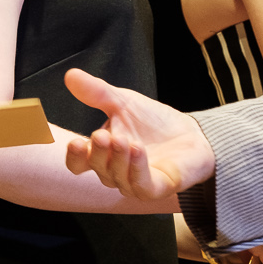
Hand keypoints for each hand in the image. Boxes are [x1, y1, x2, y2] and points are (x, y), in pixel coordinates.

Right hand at [63, 69, 215, 202]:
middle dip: (98, 153)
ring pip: (118, 178)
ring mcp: (135, 183)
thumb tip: (71, 75)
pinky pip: (141, 185)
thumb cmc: (153, 122)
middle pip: (98, 169)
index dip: (74, 156)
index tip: (75, 142)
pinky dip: (137, 169)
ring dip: (118, 159)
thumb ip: (97, 93)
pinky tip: (137, 150)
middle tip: (101, 135)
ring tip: (123, 139)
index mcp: (103, 155)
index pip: (79, 163)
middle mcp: (116, 173)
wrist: (192, 132)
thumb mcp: (123, 102)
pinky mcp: (157, 188)